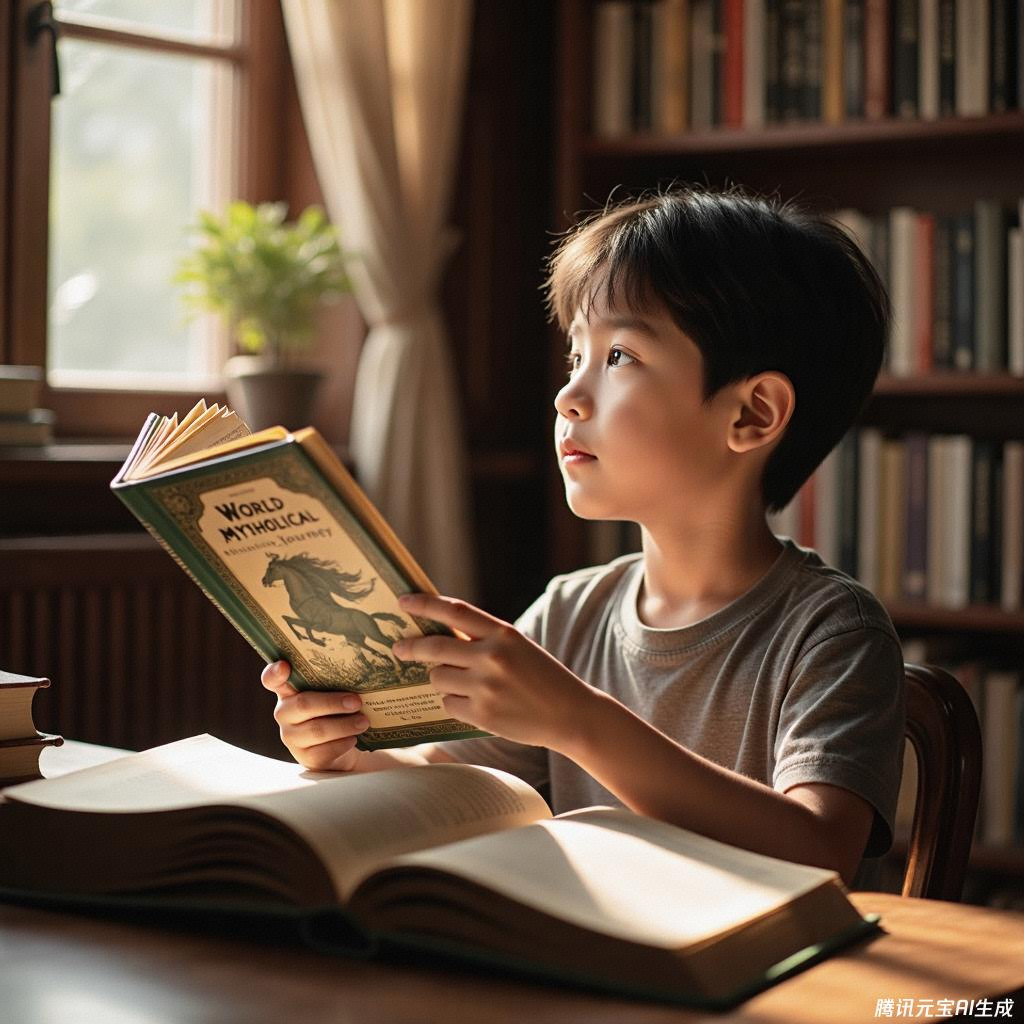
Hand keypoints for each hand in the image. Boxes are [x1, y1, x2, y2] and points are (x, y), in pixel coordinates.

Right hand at [260, 660, 367, 771]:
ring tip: (364, 721)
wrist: (342, 746)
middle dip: (333, 702)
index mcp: (289, 691)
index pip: (272, 680)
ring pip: (317, 729)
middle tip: (356, 701)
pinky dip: (342, 743)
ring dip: (344, 725)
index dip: (274, 673)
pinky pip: (324, 751)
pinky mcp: (305, 757)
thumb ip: (334, 680)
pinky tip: (354, 738)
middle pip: (304, 704)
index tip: (284, 666)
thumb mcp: (333, 692)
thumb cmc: (336, 710)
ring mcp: (292, 737)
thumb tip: (360, 667)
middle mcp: (285, 713)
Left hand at [394, 593, 599, 750]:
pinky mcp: (483, 714)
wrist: (570, 714)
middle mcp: (493, 657)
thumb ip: (483, 639)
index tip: (404, 600)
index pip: (455, 611)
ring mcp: (486, 687)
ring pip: (438, 678)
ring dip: (442, 680)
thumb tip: (437, 634)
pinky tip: (477, 705)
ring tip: (465, 684)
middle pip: (435, 647)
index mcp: (503, 633)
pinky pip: (448, 704)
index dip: (425, 604)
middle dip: (411, 647)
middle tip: (398, 648)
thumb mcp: (517, 647)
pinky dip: (455, 704)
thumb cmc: (541, 677)